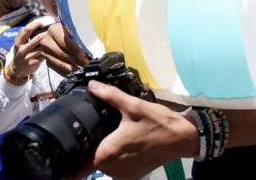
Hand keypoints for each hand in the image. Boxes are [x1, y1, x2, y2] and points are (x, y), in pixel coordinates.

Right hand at [8, 20, 48, 79]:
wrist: (17, 69)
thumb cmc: (22, 52)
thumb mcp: (20, 43)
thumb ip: (26, 34)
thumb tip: (38, 24)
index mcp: (18, 42)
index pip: (26, 30)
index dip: (35, 25)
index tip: (41, 24)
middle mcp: (22, 49)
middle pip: (37, 38)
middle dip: (45, 34)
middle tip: (50, 32)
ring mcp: (27, 57)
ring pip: (42, 47)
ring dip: (48, 43)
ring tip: (52, 40)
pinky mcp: (34, 63)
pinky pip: (44, 55)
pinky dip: (49, 52)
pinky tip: (51, 50)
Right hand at [38, 23, 88, 75]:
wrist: (56, 35)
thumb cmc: (68, 32)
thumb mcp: (73, 31)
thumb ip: (78, 39)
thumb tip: (86, 51)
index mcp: (54, 30)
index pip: (64, 41)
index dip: (75, 50)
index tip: (84, 56)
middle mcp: (46, 41)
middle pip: (62, 54)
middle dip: (75, 60)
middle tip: (86, 64)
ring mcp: (45, 52)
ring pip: (59, 63)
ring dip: (72, 68)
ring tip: (82, 69)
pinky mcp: (47, 61)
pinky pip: (57, 69)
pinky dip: (67, 72)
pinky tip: (75, 72)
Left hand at [72, 81, 197, 179]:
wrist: (182, 138)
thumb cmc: (157, 122)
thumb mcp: (133, 105)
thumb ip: (110, 95)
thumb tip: (92, 85)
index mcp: (106, 153)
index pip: (78, 160)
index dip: (74, 152)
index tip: (73, 144)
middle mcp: (111, 168)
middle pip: (89, 160)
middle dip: (92, 147)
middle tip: (100, 130)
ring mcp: (122, 175)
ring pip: (103, 164)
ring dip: (104, 153)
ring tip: (115, 135)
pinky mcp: (132, 176)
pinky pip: (115, 169)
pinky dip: (117, 158)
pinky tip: (126, 144)